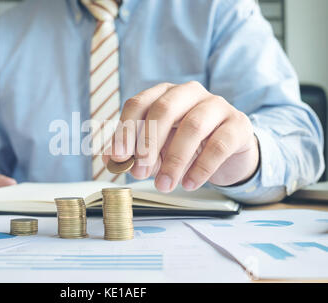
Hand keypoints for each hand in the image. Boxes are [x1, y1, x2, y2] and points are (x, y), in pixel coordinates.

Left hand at [104, 81, 258, 192]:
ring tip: (164, 185)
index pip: (139, 103)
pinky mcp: (238, 124)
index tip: (118, 156)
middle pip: (164, 110)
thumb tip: (109, 159)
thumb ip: (134, 152)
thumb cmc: (187, 146)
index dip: (126, 129)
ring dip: (174, 160)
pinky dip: (201, 167)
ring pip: (192, 126)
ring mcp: (217, 105)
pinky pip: (219, 144)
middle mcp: (190, 93)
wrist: (229, 152)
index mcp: (164, 94)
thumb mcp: (157, 149)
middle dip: (148, 144)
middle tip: (139, 173)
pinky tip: (189, 184)